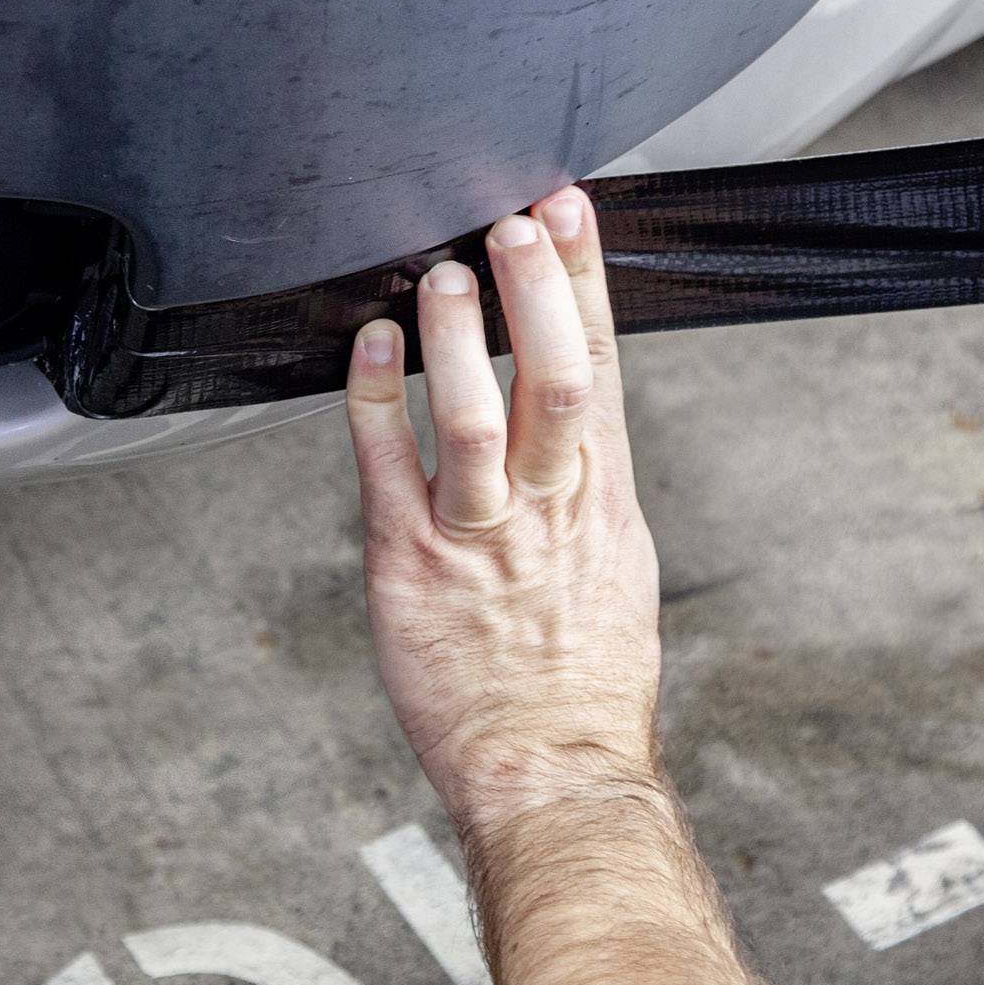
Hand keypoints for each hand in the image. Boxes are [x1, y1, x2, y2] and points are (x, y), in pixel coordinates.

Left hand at [345, 187, 661, 829]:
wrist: (550, 771)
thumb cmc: (582, 678)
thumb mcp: (615, 565)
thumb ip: (588, 483)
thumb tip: (575, 419)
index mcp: (602, 498)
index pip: (599, 367)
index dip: (584, 284)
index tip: (570, 213)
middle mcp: (545, 509)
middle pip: (550, 377)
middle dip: (536, 291)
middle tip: (513, 221)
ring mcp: (476, 537)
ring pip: (472, 416)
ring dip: (458, 336)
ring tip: (442, 273)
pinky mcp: (409, 567)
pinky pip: (386, 468)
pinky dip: (374, 400)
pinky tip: (368, 347)